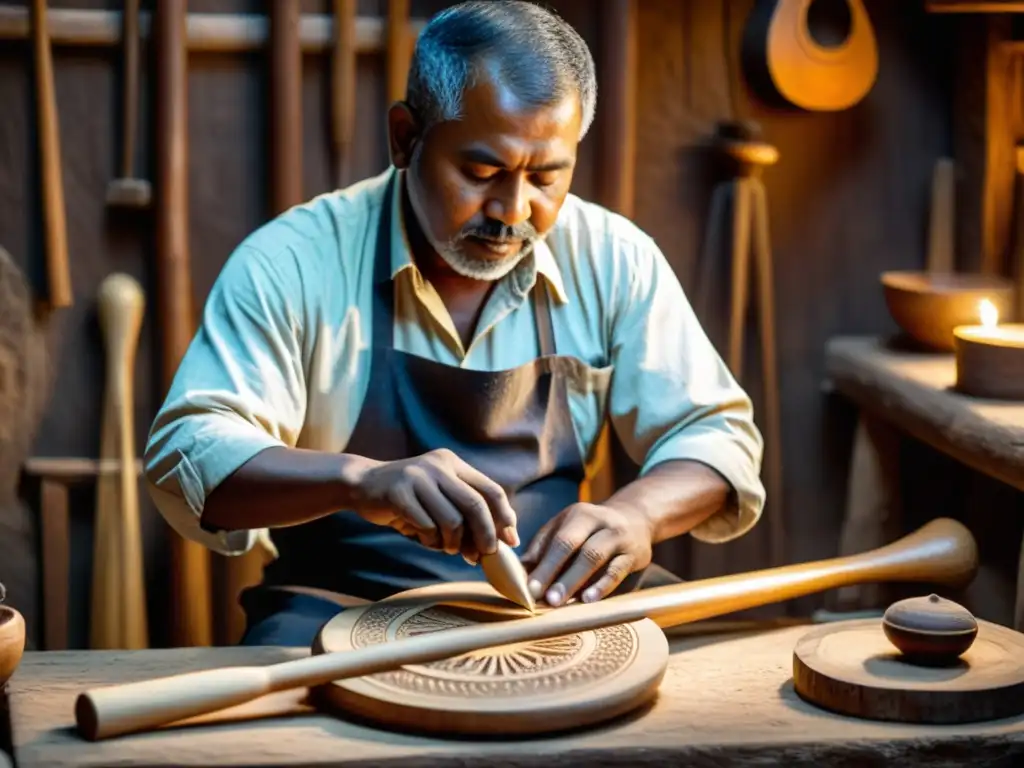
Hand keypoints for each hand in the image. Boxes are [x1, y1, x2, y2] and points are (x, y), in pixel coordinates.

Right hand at [348, 448, 518, 560]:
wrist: (362, 485)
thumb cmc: (408, 498)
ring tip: (444, 546)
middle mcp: (439, 465)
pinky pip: (426, 526)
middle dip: (484, 535)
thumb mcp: (439, 496)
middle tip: (482, 555)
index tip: (510, 540)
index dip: (504, 517)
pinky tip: (423, 537)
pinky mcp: (398, 491)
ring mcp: (418, 476)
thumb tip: (499, 542)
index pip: (491, 490)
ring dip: (452, 542)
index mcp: (453, 464)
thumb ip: (465, 512)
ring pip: (452, 519)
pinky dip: (429, 539)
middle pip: (475, 505)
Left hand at [519, 502, 652, 606]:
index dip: (544, 565)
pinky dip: (602, 587)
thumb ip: (544, 548)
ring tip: (562, 602)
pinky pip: (617, 571)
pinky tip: (589, 600)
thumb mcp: (568, 528)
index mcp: (579, 515)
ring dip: (577, 581)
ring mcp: (619, 537)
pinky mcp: (635, 555)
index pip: (559, 540)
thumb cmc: (592, 530)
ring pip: (596, 558)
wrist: (637, 518)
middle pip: (576, 547)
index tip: (529, 588)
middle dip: (558, 573)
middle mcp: (600, 522)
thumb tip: (518, 573)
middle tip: (544, 599)